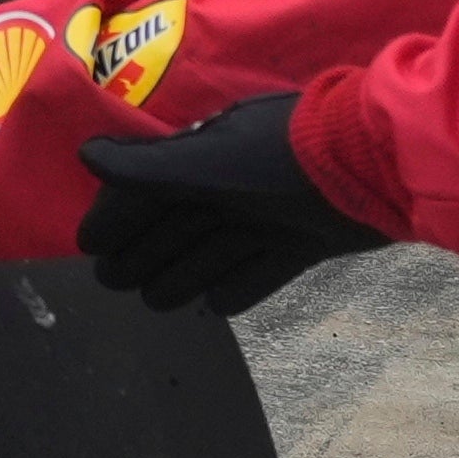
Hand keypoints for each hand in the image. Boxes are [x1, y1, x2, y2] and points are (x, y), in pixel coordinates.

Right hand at [74, 93, 380, 315]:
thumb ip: (147, 167)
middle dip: (144, 250)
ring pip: (217, 248)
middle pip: (179, 222)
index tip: (90, 245)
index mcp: (209, 153)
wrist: (374, 165)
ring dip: (184, 272)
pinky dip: (241, 284)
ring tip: (156, 299)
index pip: (149, 187)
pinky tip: (219, 303)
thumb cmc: (281, 159)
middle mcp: (237, 182)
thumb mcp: (207, 162)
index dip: (118, 215)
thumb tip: (84, 155)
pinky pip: (264, 267)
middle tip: (113, 281)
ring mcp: (273, 213)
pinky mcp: (307, 240)